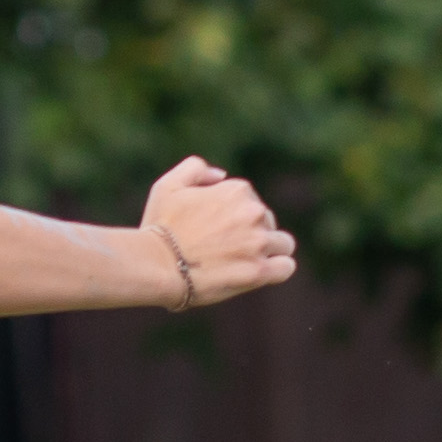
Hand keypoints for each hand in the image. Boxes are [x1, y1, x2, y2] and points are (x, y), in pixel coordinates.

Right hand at [138, 158, 292, 308]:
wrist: (155, 265)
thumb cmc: (159, 227)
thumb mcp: (169, 184)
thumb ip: (196, 169)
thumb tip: (221, 175)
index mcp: (237, 190)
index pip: (251, 201)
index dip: (236, 217)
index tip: (218, 231)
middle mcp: (253, 212)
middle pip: (268, 222)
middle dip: (253, 233)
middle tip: (227, 249)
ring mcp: (258, 243)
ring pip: (283, 244)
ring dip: (269, 251)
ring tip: (244, 262)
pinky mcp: (259, 271)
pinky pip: (285, 267)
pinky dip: (278, 269)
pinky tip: (261, 272)